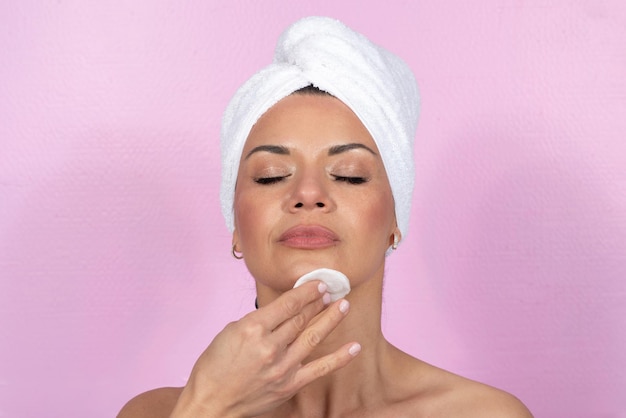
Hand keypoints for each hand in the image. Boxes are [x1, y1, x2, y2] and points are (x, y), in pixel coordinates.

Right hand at [170, 281, 359, 417]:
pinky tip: (354, 347)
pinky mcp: (289, 385)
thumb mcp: (230, 331)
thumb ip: (258, 321)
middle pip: (301, 318)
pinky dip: (339, 357)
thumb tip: (281, 312)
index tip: (318, 284)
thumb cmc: (214, 367)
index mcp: (252, 328)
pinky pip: (320, 368)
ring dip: (330, 319)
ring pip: (313, 336)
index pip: (288, 304)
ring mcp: (282, 366)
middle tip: (331, 291)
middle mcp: (270, 346)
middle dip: (318, 302)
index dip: (307, 292)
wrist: (210, 402)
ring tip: (343, 305)